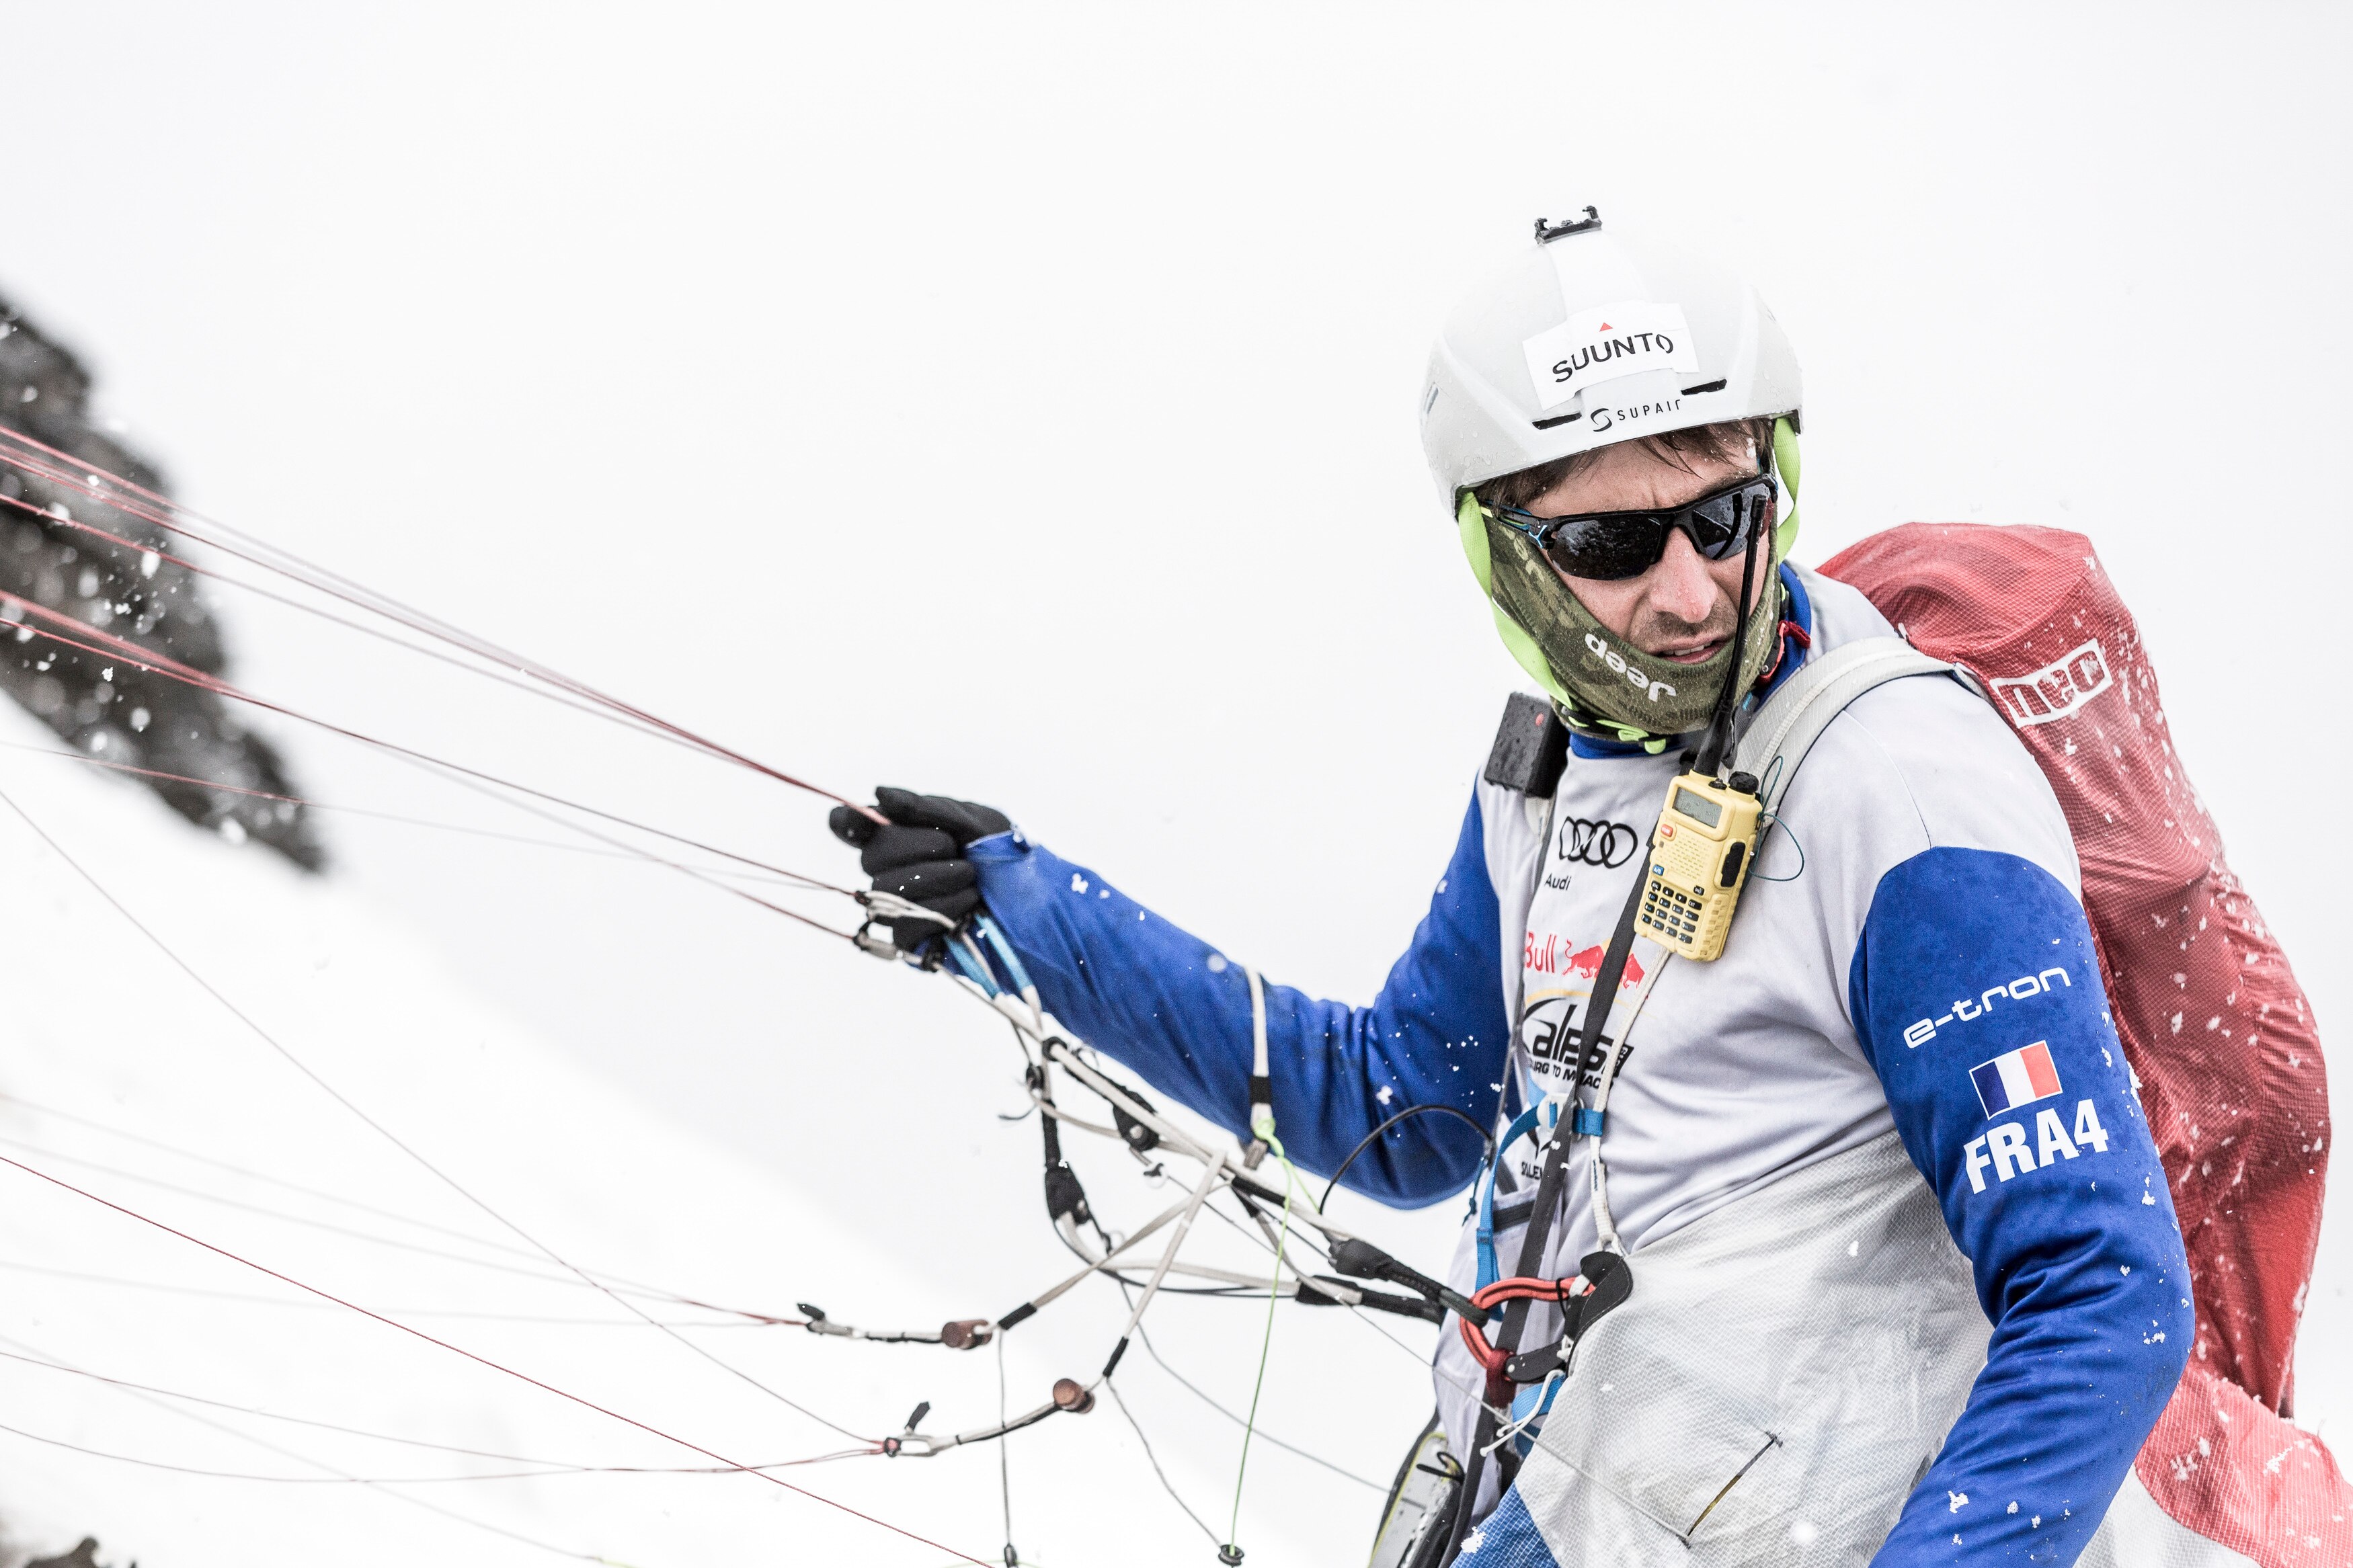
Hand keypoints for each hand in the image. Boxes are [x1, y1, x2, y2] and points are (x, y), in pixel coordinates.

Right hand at [829, 787, 1012, 954]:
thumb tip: (879, 793)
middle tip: (954, 848)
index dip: (847, 821)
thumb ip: (927, 808)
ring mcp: (897, 906)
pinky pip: (904, 924)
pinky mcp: (911, 940)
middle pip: (869, 855)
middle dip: (916, 846)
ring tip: (972, 877)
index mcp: (901, 832)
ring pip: (884, 890)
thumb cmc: (1007, 859)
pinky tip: (969, 905)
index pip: (850, 824)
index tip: (860, 821)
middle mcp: (891, 868)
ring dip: (936, 878)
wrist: (1039, 906)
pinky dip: (942, 910)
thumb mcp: (975, 822)